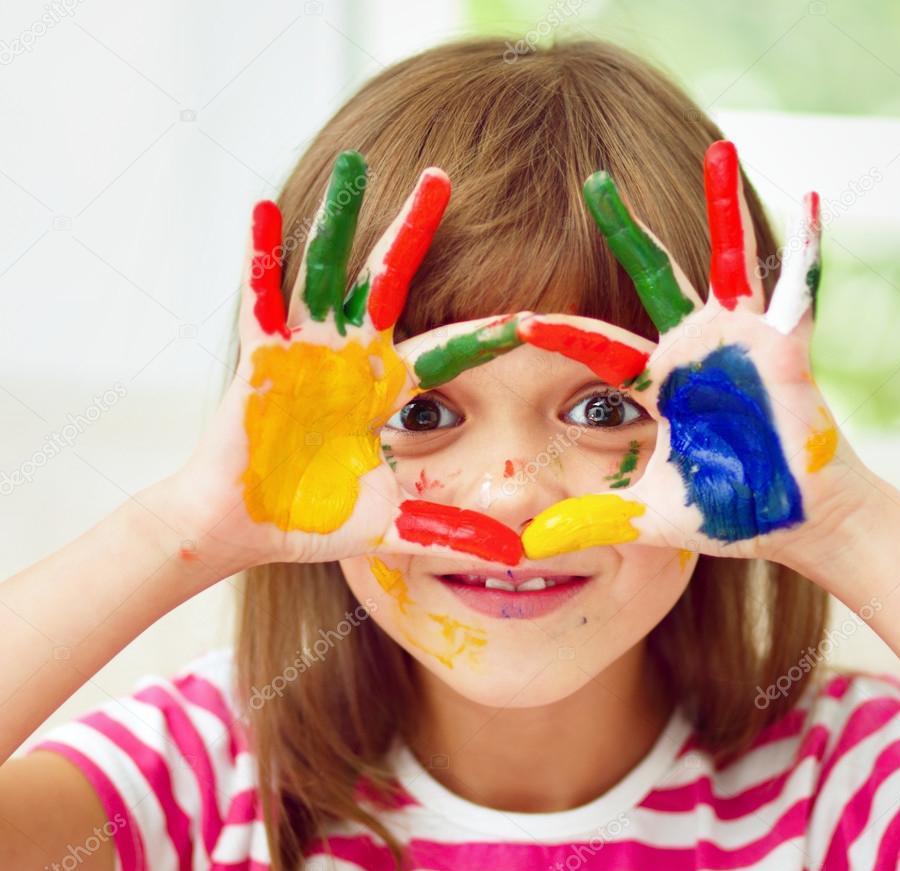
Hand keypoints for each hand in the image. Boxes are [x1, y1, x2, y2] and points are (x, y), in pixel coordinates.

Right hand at [176, 150, 530, 568]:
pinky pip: (260, 299)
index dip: (489, 334)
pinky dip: (260, 257)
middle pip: (389, 280)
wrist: (245, 526)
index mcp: (388, 390)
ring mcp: (304, 349)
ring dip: (337, 220)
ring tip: (353, 166)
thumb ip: (451, 536)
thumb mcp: (393, 529)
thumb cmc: (316, 520)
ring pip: (325, 272)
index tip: (535, 314)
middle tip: (443, 175)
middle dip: (414, 230)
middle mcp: (351, 356)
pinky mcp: (260, 356)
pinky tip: (261, 208)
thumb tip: (515, 557)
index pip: (450, 351)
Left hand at [517, 139, 871, 564]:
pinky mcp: (784, 347)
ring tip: (720, 148)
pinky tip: (818, 203)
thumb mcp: (650, 515)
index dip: (553, 333)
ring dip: (721, 207)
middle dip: (624, 228)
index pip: (592, 346)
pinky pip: (798, 292)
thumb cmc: (730, 509)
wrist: (797, 517)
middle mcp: (692, 349)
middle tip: (593, 178)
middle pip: (651, 275)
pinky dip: (809, 252)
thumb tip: (523, 551)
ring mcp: (740, 341)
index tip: (508, 317)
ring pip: (724, 262)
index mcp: (654, 382)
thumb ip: (590, 523)